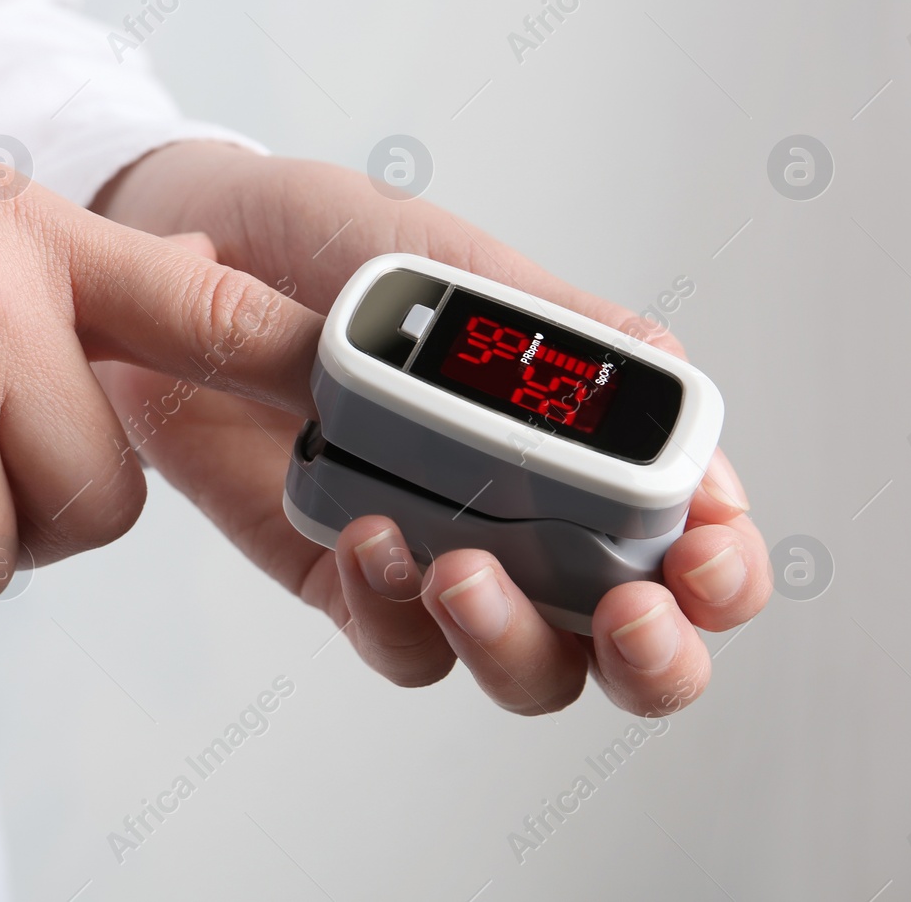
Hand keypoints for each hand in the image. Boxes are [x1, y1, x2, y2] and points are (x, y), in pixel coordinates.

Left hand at [95, 143, 767, 715]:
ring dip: (516, 643)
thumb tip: (671, 376)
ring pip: (525, 667)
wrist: (187, 249)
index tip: (708, 549)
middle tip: (631, 614)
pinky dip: (395, 616)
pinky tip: (373, 543)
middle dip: (657, 656)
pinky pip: (396, 644)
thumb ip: (565, 328)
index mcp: (582, 442)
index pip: (690, 536)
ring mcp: (443, 559)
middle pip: (630, 643)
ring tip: (466, 572)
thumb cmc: (333, 244)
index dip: (723, 567)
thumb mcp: (458, 265)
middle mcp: (532, 520)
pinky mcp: (351, 581)